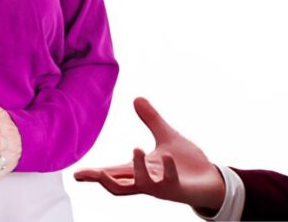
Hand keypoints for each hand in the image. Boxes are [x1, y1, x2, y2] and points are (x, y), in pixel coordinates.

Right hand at [74, 97, 225, 211]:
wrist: (211, 180)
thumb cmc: (187, 163)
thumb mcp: (167, 136)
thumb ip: (151, 119)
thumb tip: (136, 98)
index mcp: (141, 169)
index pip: (113, 173)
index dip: (94, 174)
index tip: (76, 174)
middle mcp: (147, 181)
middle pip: (118, 186)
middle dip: (102, 180)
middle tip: (86, 174)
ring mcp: (161, 187)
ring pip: (141, 185)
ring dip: (136, 169)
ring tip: (135, 147)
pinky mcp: (178, 190)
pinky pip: (168, 183)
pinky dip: (166, 170)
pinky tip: (167, 155)